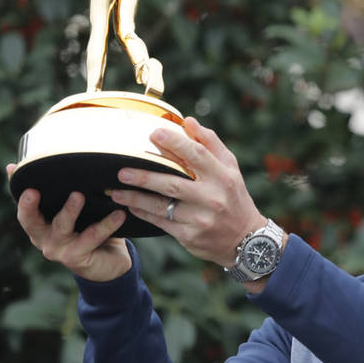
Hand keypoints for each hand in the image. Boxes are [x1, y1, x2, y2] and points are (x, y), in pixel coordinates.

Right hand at [8, 163, 131, 281]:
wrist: (108, 263)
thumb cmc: (85, 229)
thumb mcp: (68, 210)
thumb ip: (51, 191)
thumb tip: (12, 166)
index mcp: (39, 226)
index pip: (24, 211)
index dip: (21, 199)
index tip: (23, 185)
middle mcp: (43, 239)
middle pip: (31, 222)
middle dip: (30, 207)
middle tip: (34, 191)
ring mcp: (58, 250)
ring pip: (62, 227)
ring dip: (69, 210)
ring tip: (79, 196)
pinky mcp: (76, 258)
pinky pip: (92, 237)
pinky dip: (107, 224)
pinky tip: (119, 214)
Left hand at [106, 117, 266, 268]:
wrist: (246, 240)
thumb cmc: (234, 197)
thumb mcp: (230, 169)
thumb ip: (210, 144)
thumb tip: (188, 122)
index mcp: (222, 176)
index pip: (197, 155)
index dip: (175, 143)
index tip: (154, 134)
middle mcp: (212, 197)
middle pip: (173, 183)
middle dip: (145, 176)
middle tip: (122, 170)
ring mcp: (200, 218)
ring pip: (162, 206)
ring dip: (136, 198)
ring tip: (117, 191)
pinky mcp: (190, 236)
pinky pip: (161, 222)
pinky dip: (144, 213)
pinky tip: (130, 206)